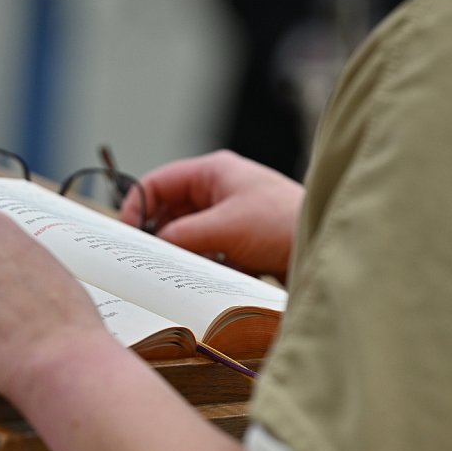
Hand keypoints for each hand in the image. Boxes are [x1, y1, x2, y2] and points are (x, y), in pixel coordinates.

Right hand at [119, 150, 302, 281]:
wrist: (324, 247)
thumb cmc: (282, 224)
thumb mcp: (223, 228)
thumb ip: (182, 235)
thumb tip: (152, 246)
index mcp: (213, 172)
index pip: (159, 183)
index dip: (136, 207)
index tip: (127, 236)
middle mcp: (220, 189)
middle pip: (171, 210)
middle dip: (158, 234)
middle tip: (145, 259)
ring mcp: (231, 215)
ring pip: (188, 233)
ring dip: (180, 251)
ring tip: (171, 270)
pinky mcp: (242, 240)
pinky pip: (208, 250)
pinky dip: (200, 262)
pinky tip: (198, 278)